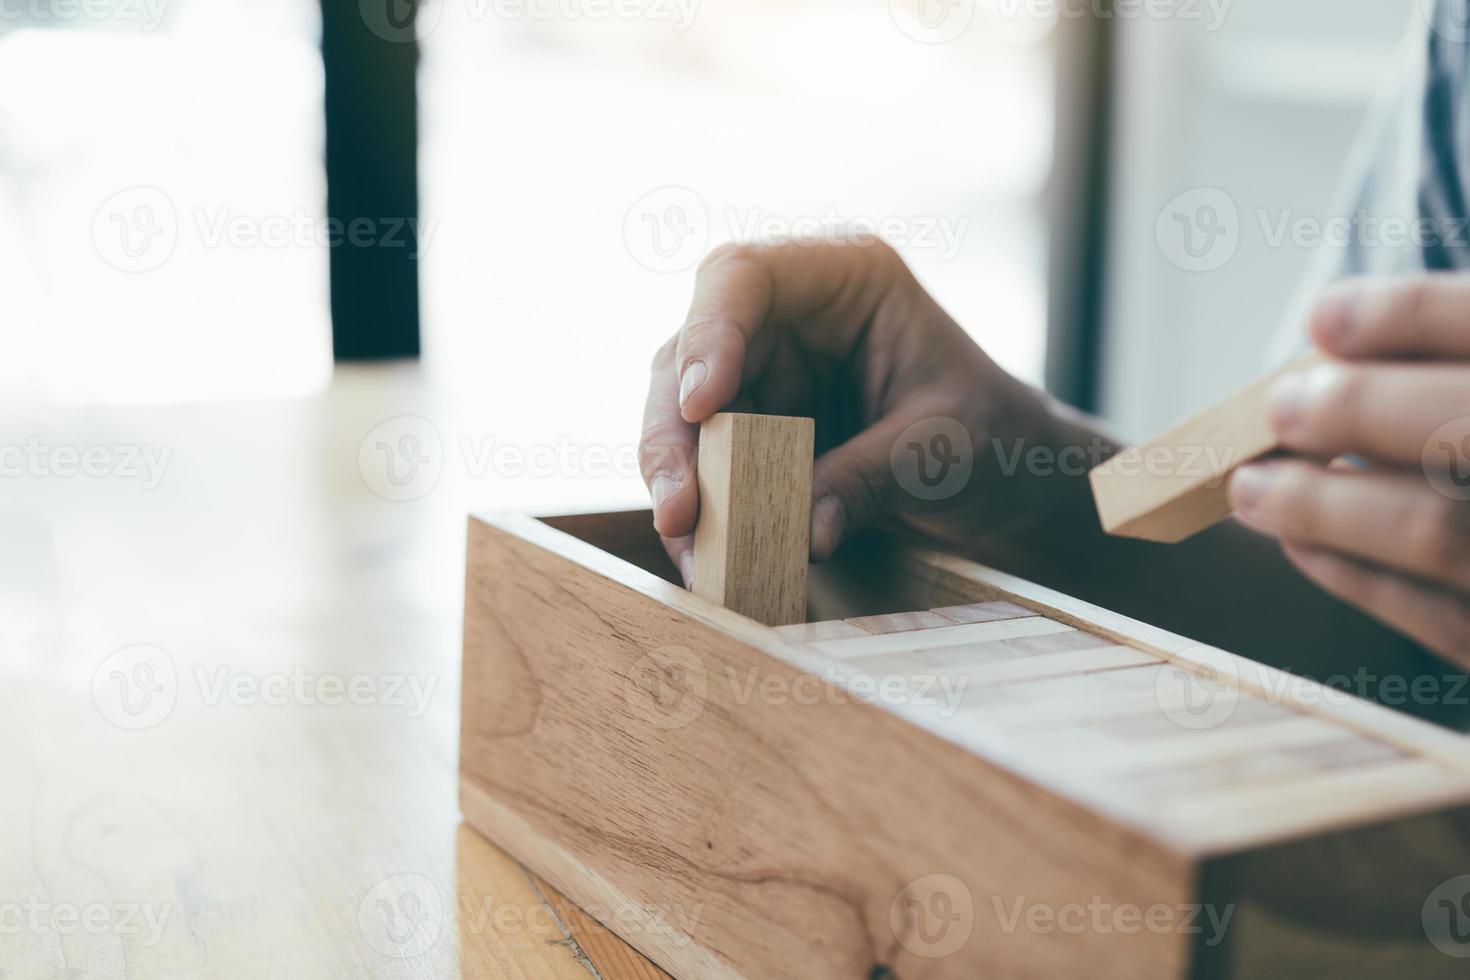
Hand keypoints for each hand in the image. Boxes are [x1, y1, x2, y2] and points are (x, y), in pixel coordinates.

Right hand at [639, 240, 1066, 585]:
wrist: (1007, 482)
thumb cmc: (992, 435)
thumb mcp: (947, 447)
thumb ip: (873, 477)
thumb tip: (804, 531)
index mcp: (843, 276)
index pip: (744, 276)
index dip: (709, 333)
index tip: (703, 407)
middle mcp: (785, 317)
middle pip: (690, 353)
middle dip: (674, 434)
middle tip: (680, 511)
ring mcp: (761, 374)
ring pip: (680, 414)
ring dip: (677, 482)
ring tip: (694, 551)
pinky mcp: (750, 431)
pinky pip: (703, 464)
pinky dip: (701, 512)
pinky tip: (705, 558)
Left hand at [1229, 274, 1469, 668]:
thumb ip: (1447, 369)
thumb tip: (1335, 346)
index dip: (1410, 315)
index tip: (1324, 316)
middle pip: (1468, 424)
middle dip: (1360, 409)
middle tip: (1283, 407)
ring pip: (1436, 529)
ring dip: (1324, 505)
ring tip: (1253, 486)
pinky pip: (1436, 618)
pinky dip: (1352, 571)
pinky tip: (1300, 540)